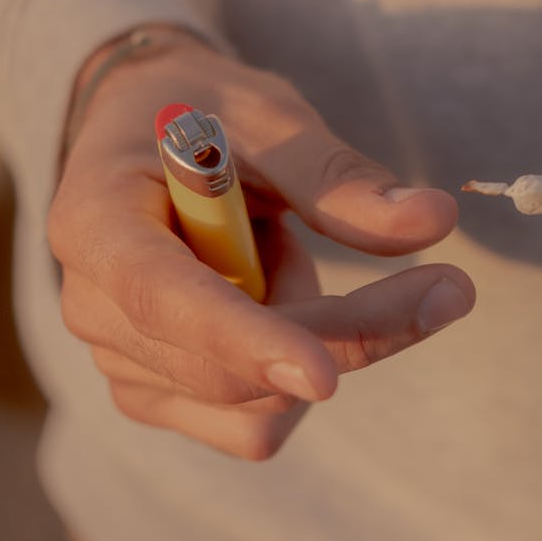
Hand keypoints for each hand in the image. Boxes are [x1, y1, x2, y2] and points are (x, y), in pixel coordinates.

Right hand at [49, 32, 474, 458]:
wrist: (150, 137)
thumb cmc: (205, 113)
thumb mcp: (269, 116)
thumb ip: (339, 175)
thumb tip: (433, 220)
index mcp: (95, 220)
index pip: (163, 299)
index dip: (245, 340)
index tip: (325, 376)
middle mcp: (92, 306)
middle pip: (231, 369)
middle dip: (348, 331)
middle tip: (449, 286)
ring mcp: (120, 362)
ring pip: (256, 406)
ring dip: (316, 335)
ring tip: (281, 251)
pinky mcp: (158, 396)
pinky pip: (254, 427)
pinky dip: (294, 375)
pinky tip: (274, 304)